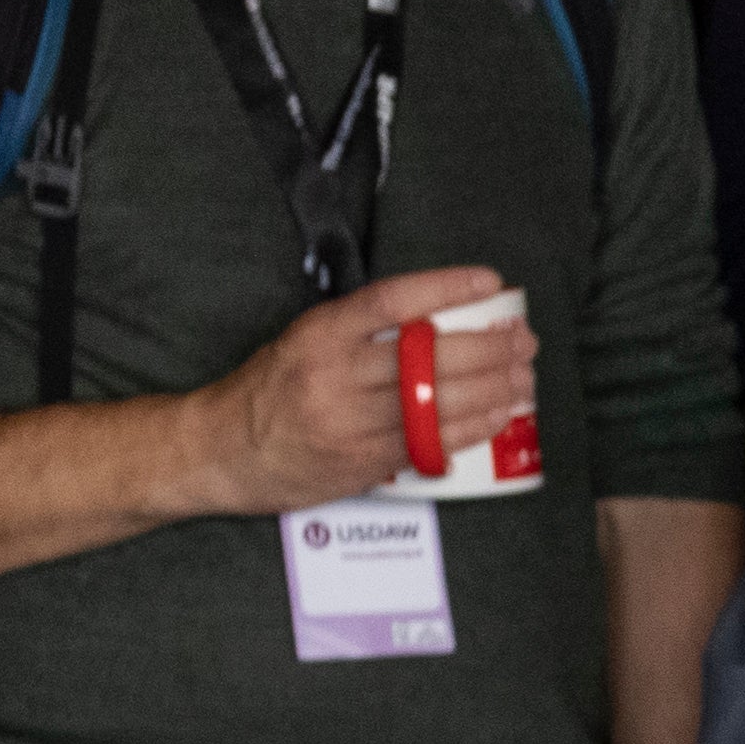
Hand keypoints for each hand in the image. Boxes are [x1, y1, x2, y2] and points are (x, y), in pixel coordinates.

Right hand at [188, 267, 528, 521]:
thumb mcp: (304, 342)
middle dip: (489, 347)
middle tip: (523, 340)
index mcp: (320, 334)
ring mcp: (348, 421)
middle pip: (429, 354)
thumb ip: (361, 331)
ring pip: (438, 401)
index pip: (391, 300)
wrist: (220, 450)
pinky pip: (430, 442)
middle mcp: (334, 374)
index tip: (489, 281)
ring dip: (493, 389)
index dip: (445, 287)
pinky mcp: (362, 462)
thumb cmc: (270, 390)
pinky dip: (473, 428)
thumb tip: (439, 316)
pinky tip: (501, 415)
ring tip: (523, 377)